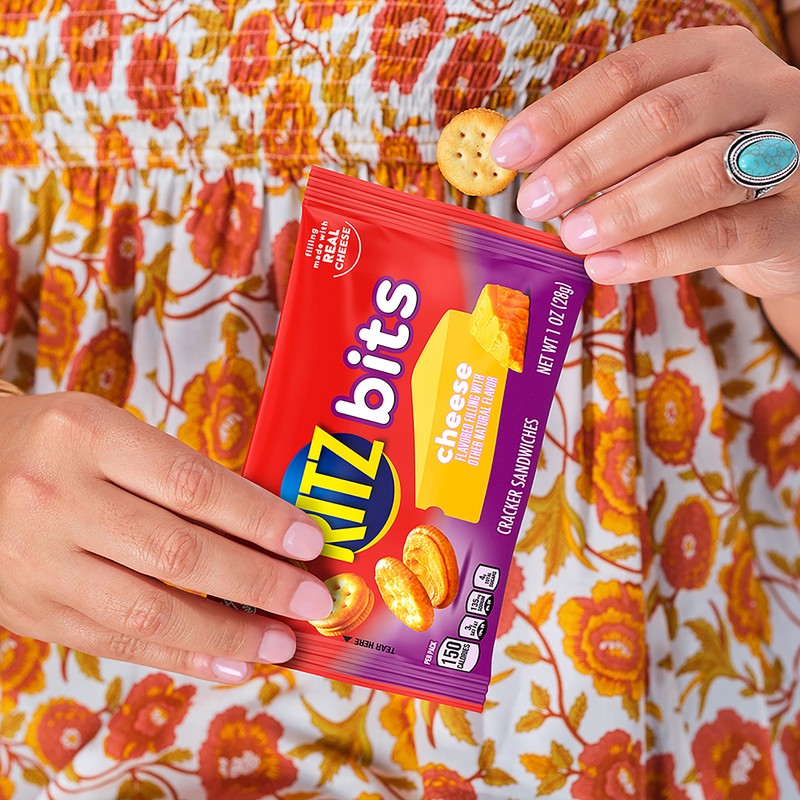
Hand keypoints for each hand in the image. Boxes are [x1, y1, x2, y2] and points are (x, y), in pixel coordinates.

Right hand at [0, 391, 332, 682]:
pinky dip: (180, 657)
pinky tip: (227, 663)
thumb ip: (174, 475)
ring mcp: (38, 562)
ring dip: (226, 633)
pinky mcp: (33, 612)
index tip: (308, 541)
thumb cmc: (53, 446)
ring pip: (148, 611)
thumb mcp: (108, 431)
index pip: (192, 484)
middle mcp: (59, 498)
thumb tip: (263, 525)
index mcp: (87, 435)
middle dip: (257, 582)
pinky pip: (116, 643)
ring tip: (280, 643)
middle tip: (311, 600)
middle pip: (177, 553)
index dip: (258, 518)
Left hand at [490, 26, 799, 299]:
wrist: (796, 217)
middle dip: (586, 161)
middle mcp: (760, 91)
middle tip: (533, 200)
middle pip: (662, 116)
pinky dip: (658, 254)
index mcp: (714, 58)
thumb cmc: (711, 175)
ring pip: (701, 173)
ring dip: (623, 208)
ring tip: (571, 236)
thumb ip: (612, 144)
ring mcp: (791, 152)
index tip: (509, 152)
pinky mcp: (795, 219)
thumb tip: (528, 169)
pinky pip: (722, 235)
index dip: (562, 113)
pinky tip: (608, 266)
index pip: (628, 73)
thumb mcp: (669, 142)